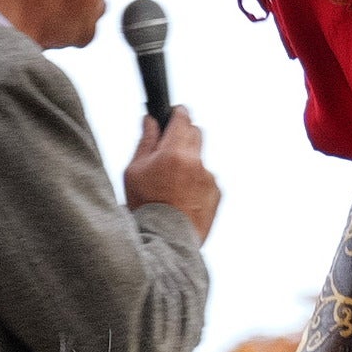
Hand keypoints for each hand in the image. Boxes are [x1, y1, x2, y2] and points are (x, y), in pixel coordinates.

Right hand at [124, 107, 220, 244]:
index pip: (183, 119)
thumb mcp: (134, 171)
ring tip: (171, 185)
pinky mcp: (217, 193)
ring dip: (189, 164)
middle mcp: (197, 162)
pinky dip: (196, 183)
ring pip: (200, 160)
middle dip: (183, 136)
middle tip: (169, 148)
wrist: (166, 240)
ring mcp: (210, 178)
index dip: (178, 113)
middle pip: (196, 134)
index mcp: (175, 153)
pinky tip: (182, 198)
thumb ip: (145, 142)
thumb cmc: (146, 206)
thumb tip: (151, 121)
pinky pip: (206, 180)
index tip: (175, 111)